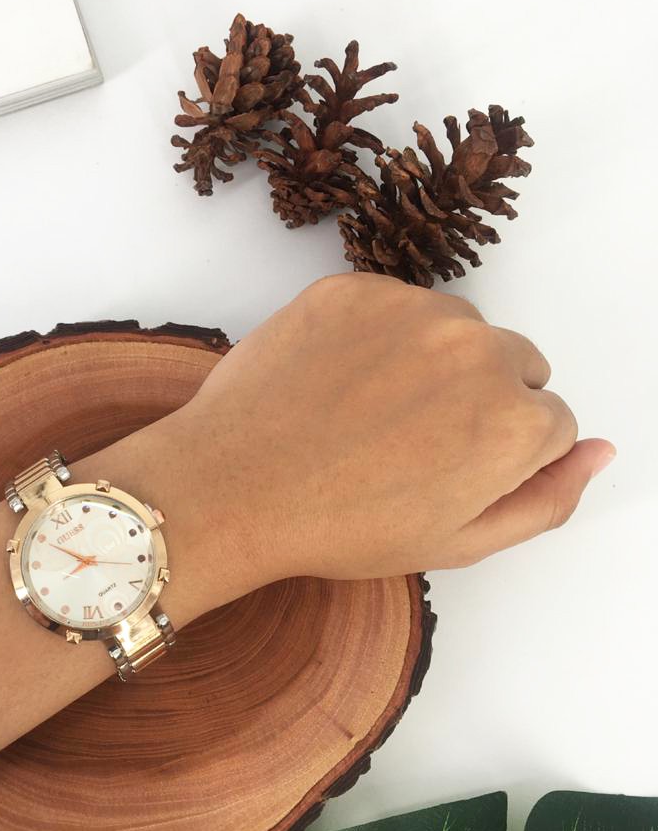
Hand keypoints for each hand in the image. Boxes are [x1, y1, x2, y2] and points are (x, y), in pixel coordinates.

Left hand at [87, 273, 614, 616]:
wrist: (231, 487)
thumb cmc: (339, 527)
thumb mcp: (457, 542)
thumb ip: (545, 498)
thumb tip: (599, 450)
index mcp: (515, 421)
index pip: (550, 422)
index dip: (498, 455)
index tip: (446, 472)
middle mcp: (478, 349)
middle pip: (513, 366)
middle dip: (478, 401)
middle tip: (406, 444)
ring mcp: (411, 309)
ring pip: (456, 330)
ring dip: (431, 362)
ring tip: (366, 415)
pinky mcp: (354, 288)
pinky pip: (392, 306)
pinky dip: (375, 337)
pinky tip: (334, 383)